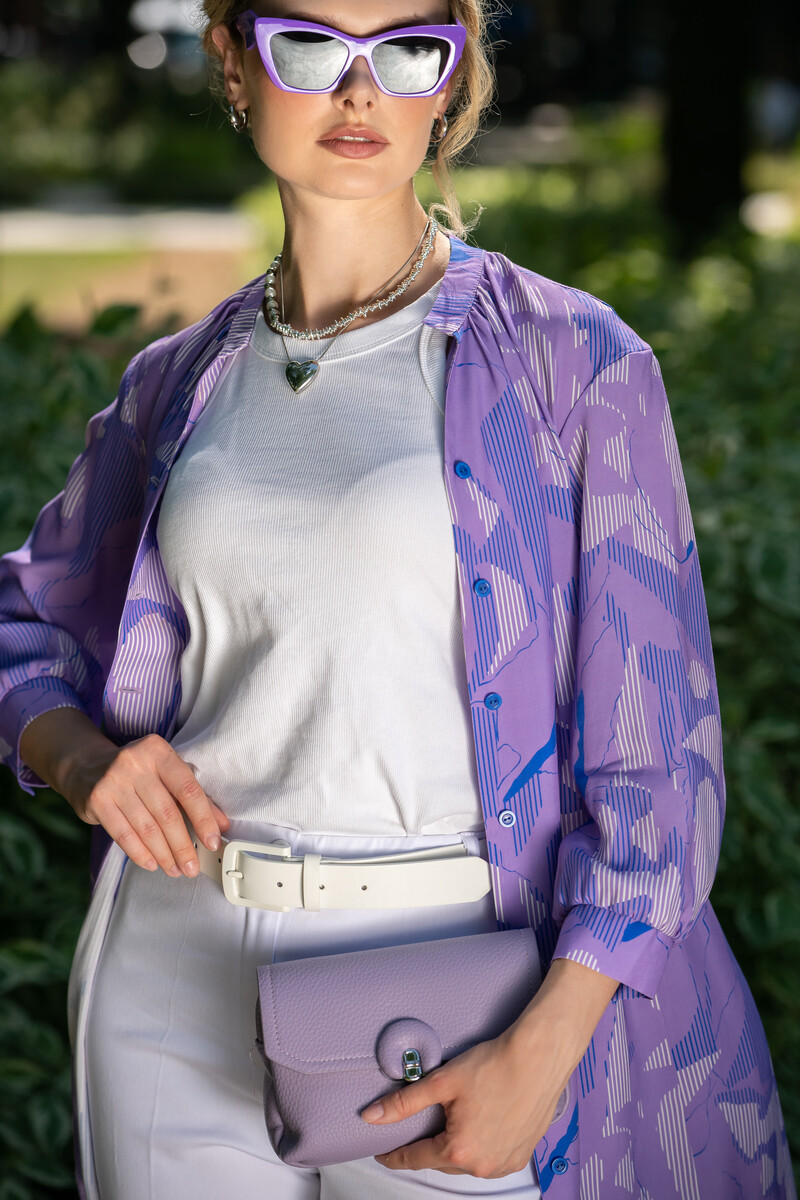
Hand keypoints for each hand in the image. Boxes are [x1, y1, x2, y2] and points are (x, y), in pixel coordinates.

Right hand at [62, 730, 229, 877]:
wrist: (84, 765)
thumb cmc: (135, 771)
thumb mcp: (163, 771)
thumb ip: (192, 794)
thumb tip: (220, 824)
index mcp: (158, 751)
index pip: (187, 789)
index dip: (203, 818)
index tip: (212, 842)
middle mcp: (135, 763)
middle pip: (167, 813)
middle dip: (183, 845)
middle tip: (192, 866)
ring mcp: (113, 782)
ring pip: (146, 828)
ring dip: (164, 854)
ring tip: (175, 869)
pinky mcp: (96, 801)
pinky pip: (123, 835)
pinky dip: (140, 853)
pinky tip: (152, 863)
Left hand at [360, 957, 619, 1177]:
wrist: (538, 1057)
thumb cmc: (496, 1064)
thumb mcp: (442, 1081)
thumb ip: (404, 1103)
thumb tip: (372, 1116)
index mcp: (459, 1149)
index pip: (415, 1158)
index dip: (395, 1155)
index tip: (385, 1154)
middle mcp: (483, 1165)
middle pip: (442, 1160)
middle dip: (428, 1146)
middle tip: (419, 1130)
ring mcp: (504, 1163)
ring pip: (468, 1162)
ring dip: (456, 1149)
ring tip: (452, 1124)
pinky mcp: (521, 1154)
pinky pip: (491, 1159)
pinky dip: (480, 1148)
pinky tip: (479, 1128)